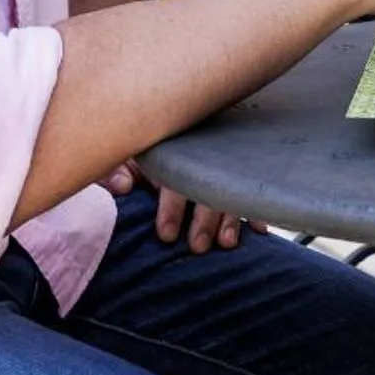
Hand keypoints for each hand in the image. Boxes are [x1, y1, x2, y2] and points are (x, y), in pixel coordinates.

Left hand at [106, 163, 265, 251]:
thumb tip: (122, 188)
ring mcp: (217, 166)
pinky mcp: (232, 179)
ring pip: (229, 191)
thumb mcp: (120, 159)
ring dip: (230, 219)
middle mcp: (196, 158)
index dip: (170, 208)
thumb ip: (114, 172)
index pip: (172, 179)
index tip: (165, 235)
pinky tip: (260, 230)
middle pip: (205, 186)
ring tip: (228, 243)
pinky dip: (255, 212)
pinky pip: (248, 193)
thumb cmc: (134, 153)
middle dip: (203, 219)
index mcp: (167, 152)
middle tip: (197, 247)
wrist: (153, 127)